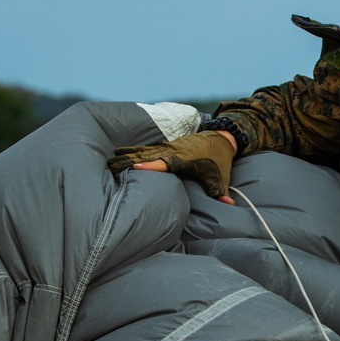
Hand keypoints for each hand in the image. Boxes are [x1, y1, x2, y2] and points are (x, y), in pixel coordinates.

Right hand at [109, 131, 236, 204]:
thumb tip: (229, 204)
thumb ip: (220, 191)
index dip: (148, 165)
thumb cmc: (219, 158)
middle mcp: (172, 151)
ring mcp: (169, 146)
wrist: (221, 136)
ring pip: (145, 150)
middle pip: (147, 156)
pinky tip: (121, 152)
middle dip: (129, 160)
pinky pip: (148, 148)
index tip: (133, 166)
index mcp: (182, 160)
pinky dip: (134, 150)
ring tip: (110, 158)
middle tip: (110, 165)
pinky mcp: (168, 144)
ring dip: (128, 154)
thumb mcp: (220, 176)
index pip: (163, 163)